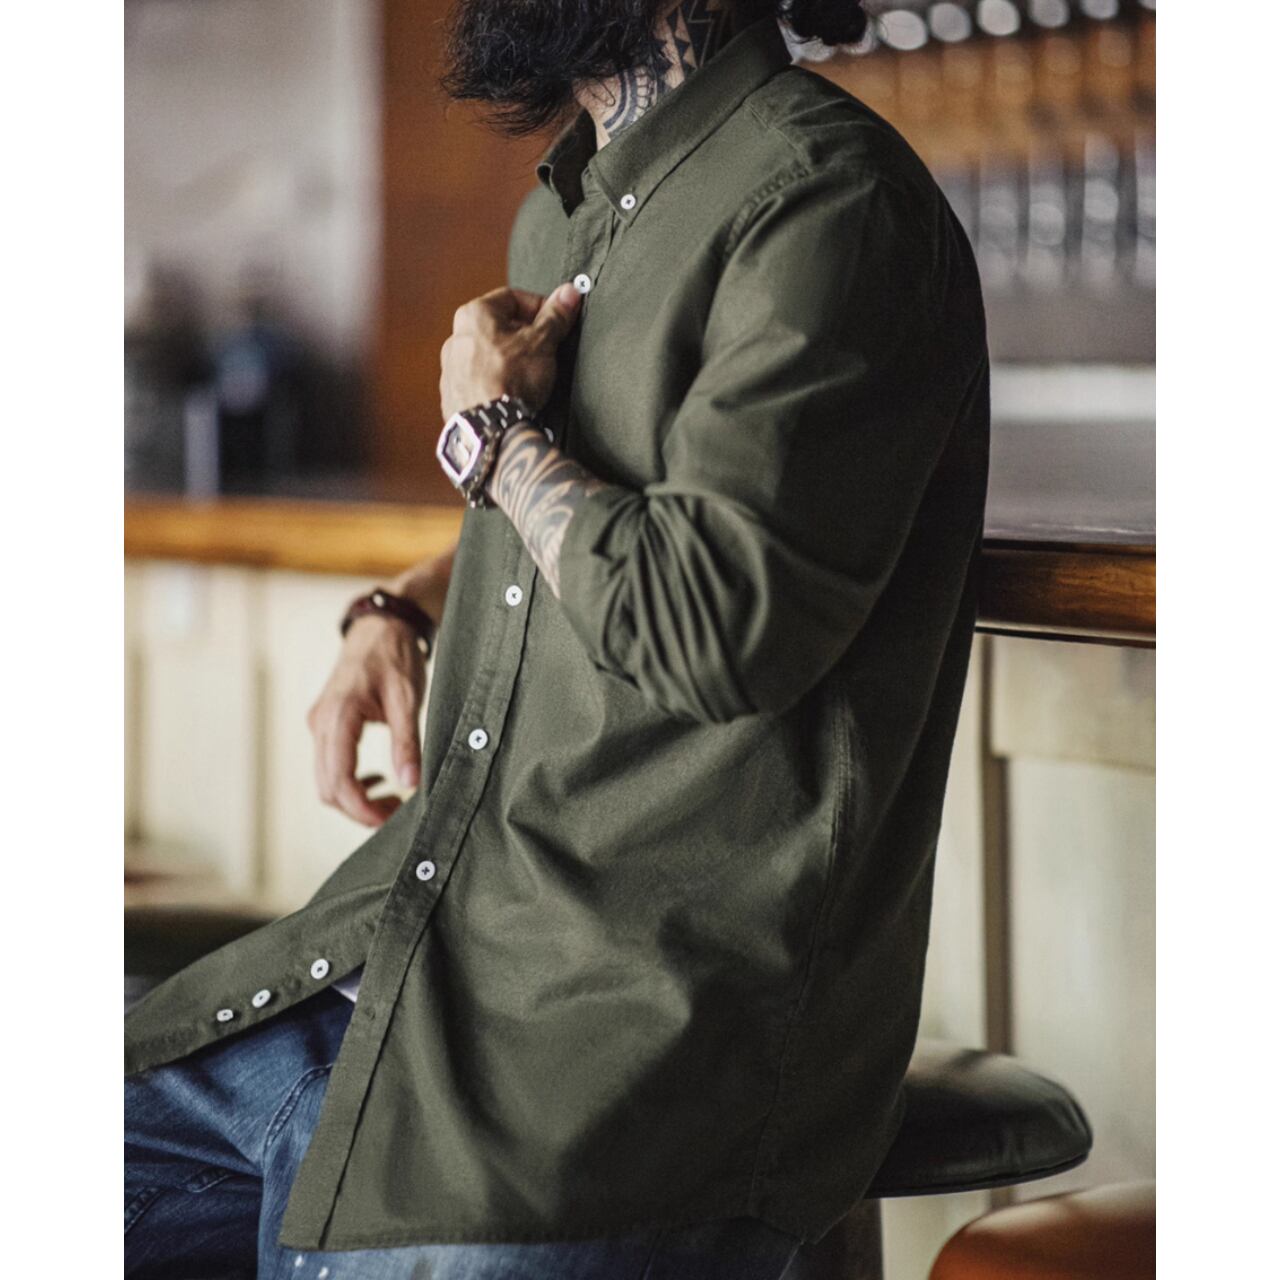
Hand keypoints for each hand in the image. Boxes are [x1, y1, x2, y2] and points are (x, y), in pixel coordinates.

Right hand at [307, 614, 426, 827]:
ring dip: (355, 798)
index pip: (338, 779)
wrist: (381, 625)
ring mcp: (319, 724)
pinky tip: (381, 779)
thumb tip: (411, 784)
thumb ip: (407, 742)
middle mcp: (320, 723)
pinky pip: (330, 764)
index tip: (392, 819)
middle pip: (327, 787)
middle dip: (359, 809)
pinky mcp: (326, 724)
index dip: (362, 809)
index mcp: (338, 716)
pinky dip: (351, 781)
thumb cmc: (395, 655)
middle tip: (398, 814)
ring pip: (326, 779)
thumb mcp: (407, 698)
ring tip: (393, 799)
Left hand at [439, 283, 581, 421]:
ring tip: (530, 375)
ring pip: (487, 354)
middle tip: (546, 348)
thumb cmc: (510, 381)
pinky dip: (496, 381)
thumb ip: (556, 316)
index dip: (540, 307)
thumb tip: (568, 295)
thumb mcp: (543, 342)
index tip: (555, 319)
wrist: (489, 428)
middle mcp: (456, 337)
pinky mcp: (453, 395)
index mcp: (474, 314)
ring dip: (509, 359)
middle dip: (525, 336)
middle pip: (499, 326)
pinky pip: (479, 379)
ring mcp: (451, 369)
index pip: (513, 297)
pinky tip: (512, 393)